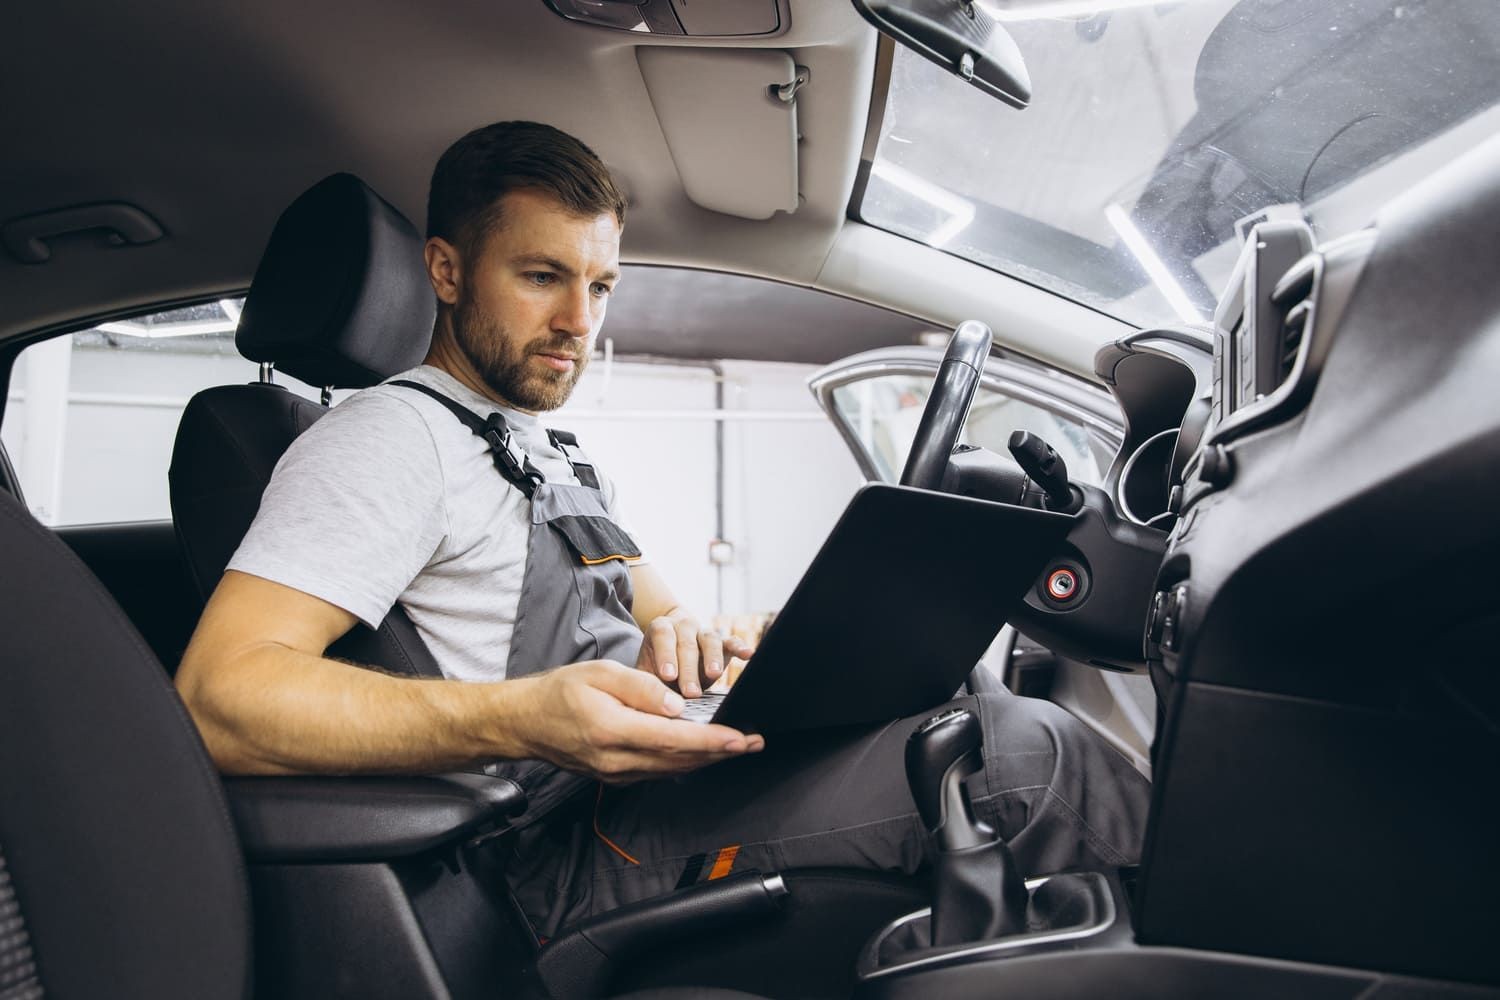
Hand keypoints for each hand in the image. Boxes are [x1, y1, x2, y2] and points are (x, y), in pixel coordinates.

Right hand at [514, 660, 763, 781]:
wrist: (525, 722)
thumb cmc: (560, 692)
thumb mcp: (601, 674)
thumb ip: (643, 689)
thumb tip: (678, 706)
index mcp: (613, 730)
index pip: (673, 739)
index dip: (711, 741)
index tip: (741, 738)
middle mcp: (617, 759)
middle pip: (680, 760)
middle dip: (721, 752)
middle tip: (755, 742)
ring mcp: (616, 772)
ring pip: (672, 769)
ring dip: (708, 760)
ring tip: (739, 748)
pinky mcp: (615, 776)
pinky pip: (658, 771)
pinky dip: (685, 763)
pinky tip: (703, 754)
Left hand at [636, 610, 754, 697]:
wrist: (672, 650)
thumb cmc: (656, 668)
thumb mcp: (644, 672)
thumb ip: (643, 684)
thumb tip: (643, 704)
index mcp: (661, 628)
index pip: (663, 636)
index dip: (666, 655)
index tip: (667, 676)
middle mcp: (684, 625)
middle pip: (687, 643)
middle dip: (689, 669)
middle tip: (690, 693)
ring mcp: (704, 632)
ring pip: (710, 640)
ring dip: (713, 658)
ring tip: (714, 675)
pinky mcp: (723, 642)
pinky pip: (732, 642)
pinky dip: (740, 647)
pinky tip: (748, 655)